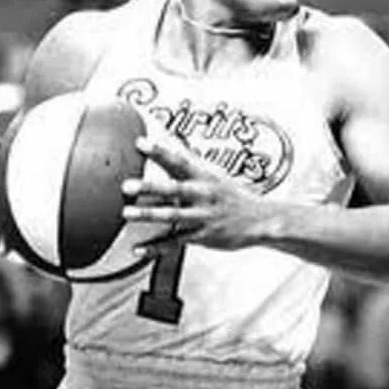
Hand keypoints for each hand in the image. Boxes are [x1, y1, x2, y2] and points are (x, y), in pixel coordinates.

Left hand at [121, 135, 276, 255]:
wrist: (261, 220)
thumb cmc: (232, 196)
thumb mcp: (213, 174)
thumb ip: (189, 160)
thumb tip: (169, 140)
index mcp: (204, 177)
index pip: (180, 161)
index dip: (160, 151)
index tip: (141, 143)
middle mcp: (203, 195)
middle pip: (174, 189)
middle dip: (150, 187)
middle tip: (128, 184)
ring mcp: (202, 216)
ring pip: (172, 215)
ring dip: (148, 214)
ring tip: (127, 213)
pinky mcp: (202, 236)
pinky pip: (175, 243)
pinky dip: (156, 247)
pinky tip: (139, 248)